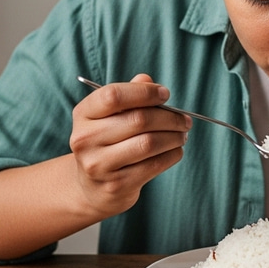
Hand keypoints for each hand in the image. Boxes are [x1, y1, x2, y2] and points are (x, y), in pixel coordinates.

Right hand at [69, 73, 191, 217]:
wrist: (93, 186)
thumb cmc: (109, 141)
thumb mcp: (111, 116)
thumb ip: (128, 95)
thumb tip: (147, 80)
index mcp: (83, 114)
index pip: (113, 96)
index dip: (144, 92)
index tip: (165, 94)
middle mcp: (85, 139)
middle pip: (138, 120)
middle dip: (170, 117)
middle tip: (185, 119)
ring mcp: (99, 165)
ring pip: (149, 143)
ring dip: (174, 137)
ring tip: (182, 134)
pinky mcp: (116, 185)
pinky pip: (154, 165)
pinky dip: (172, 154)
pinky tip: (176, 150)